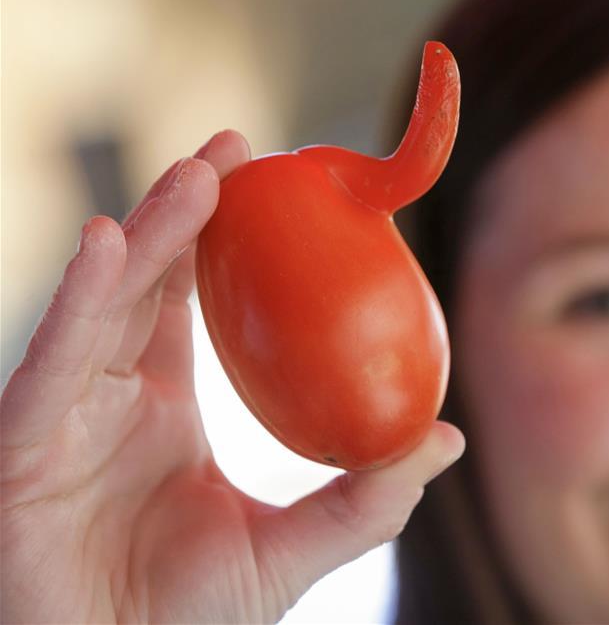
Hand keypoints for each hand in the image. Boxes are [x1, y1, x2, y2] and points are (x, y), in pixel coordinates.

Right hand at [0, 130, 464, 623]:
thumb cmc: (187, 619)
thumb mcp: (291, 550)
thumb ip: (366, 500)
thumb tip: (446, 440)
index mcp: (161, 406)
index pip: (183, 302)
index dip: (214, 240)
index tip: (258, 181)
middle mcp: (107, 397)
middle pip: (143, 283)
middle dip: (182, 212)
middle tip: (234, 151)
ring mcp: (61, 416)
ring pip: (100, 306)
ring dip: (146, 236)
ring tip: (195, 180)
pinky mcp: (22, 448)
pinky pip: (49, 365)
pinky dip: (78, 304)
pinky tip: (109, 245)